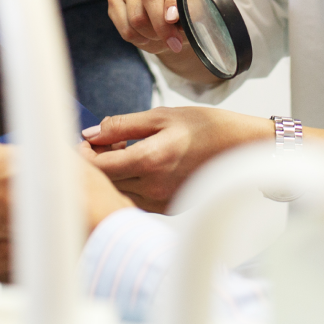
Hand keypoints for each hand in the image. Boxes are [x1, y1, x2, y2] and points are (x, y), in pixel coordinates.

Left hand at [83, 107, 271, 212]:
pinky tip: (139, 167)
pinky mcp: (167, 209)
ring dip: (111, 175)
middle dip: (95, 164)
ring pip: (117, 193)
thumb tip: (90, 133)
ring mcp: (159, 202)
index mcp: (148, 159)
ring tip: (123, 152)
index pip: (97, 166)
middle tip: (103, 143)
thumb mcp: (161, 115)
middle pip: (104, 183)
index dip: (84, 154)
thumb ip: (123, 125)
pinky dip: (127, 185)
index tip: (87, 140)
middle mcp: (151, 187)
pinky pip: (134, 200)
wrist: (239, 148)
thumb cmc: (203, 126)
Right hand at [106, 0, 202, 54]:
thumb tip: (176, 20)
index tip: (174, 19)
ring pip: (136, 16)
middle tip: (174, 43)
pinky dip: (138, 39)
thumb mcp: (199, 8)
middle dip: (161, 26)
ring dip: (151, 35)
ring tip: (163, 39)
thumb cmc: (188, 9)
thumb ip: (193, 11)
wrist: (173, 14)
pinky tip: (149, 38)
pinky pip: (124, 27)